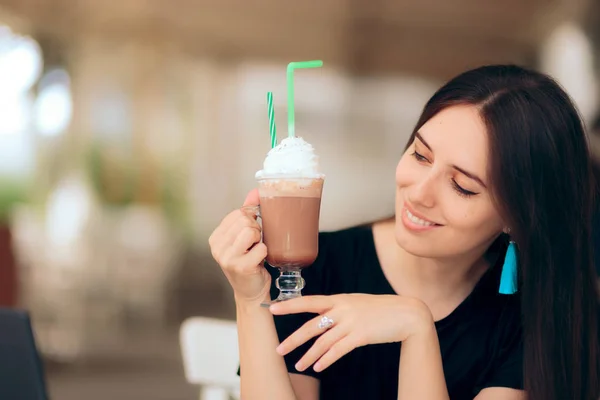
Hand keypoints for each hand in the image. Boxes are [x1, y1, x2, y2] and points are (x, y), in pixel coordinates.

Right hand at [209, 189, 270, 304]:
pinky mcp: (241, 266)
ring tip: (256, 250)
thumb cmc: (250, 262)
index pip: (237, 213)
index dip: (251, 219)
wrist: (251, 292)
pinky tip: (259, 261)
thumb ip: (248, 212)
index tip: (253, 233)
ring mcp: (228, 258)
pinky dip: (265, 252)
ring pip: (251, 230)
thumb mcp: (244, 236)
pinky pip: (261, 247)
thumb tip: (256, 190)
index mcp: (216, 238)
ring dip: (260, 239)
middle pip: (244, 220)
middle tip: (255, 244)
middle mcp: (217, 247)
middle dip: (256, 228)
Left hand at [269, 294, 433, 371]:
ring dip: (309, 355)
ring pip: (323, 342)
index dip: (290, 305)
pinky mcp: (361, 336)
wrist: (406, 314)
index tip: (272, 308)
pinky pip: (338, 350)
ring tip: (298, 366)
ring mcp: (351, 322)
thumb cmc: (380, 308)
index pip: (309, 301)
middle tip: (279, 349)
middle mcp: (342, 309)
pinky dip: (326, 359)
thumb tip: (322, 316)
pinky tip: (318, 367)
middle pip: (311, 326)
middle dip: (293, 339)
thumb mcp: (356, 302)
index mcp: (339, 298)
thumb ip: (339, 307)